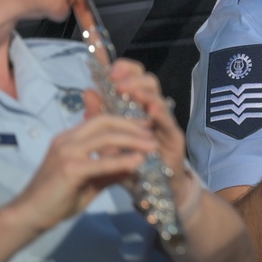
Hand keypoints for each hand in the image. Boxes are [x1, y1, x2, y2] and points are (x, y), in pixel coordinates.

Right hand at [4, 96, 156, 235]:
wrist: (28, 215)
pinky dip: (122, 161)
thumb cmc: (56, 199)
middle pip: (105, 122)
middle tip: (151, 132)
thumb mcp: (89, 180)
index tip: (145, 126)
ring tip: (151, 145)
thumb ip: (110, 170)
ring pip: (106, 137)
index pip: (101, 120)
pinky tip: (138, 162)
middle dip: (132, 125)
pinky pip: (101, 162)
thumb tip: (136, 163)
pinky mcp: (69, 168)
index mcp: (70, 138)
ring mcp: (67, 152)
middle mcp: (67, 139)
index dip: (125, 121)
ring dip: (132, 140)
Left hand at [103, 59, 190, 204]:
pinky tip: (149, 110)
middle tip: (116, 77)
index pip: (133, 80)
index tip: (109, 67)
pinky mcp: (174, 139)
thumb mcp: (111, 142)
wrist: (154, 194)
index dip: (124, 69)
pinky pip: (168, 123)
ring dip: (144, 92)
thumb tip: (87, 91)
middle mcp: (153, 112)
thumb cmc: (133, 167)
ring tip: (130, 89)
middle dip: (133, 76)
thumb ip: (101, 118)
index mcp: (137, 109)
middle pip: (149, 82)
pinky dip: (159, 114)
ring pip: (159, 98)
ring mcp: (165, 124)